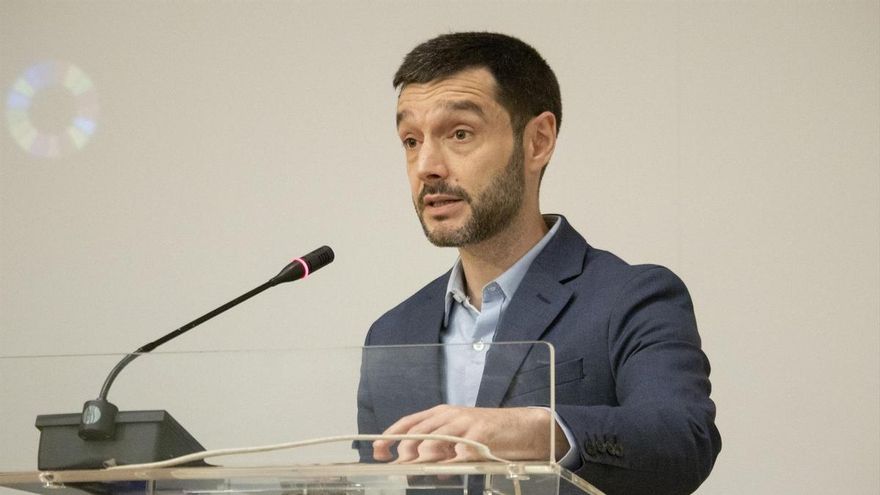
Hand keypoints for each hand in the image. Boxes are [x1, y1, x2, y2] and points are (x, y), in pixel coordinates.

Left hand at [372, 405, 566, 462]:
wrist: (521, 426)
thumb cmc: (487, 434)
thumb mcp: (458, 437)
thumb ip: (439, 449)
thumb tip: (419, 467)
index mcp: (441, 414)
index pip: (409, 422)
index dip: (390, 435)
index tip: (378, 451)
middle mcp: (450, 415)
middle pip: (418, 432)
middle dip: (405, 451)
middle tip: (401, 468)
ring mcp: (466, 422)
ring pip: (435, 438)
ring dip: (425, 457)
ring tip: (421, 470)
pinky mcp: (482, 432)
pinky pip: (461, 448)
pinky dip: (452, 460)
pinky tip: (449, 469)